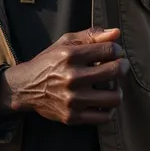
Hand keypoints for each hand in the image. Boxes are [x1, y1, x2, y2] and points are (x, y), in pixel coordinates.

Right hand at [0, 28, 128, 125]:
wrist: (26, 87)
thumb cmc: (50, 61)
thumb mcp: (66, 42)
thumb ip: (92, 35)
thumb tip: (117, 33)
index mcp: (70, 55)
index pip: (109, 50)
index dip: (118, 50)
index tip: (116, 53)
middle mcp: (72, 77)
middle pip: (115, 72)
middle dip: (123, 67)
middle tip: (120, 67)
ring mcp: (73, 100)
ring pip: (114, 98)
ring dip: (118, 90)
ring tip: (112, 86)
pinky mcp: (72, 117)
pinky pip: (104, 117)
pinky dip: (109, 109)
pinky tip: (103, 101)